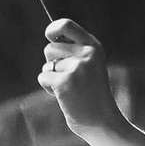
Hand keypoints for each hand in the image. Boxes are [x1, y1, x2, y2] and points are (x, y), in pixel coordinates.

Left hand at [38, 19, 127, 137]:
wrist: (102, 120)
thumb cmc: (91, 94)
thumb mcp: (90, 67)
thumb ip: (74, 52)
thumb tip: (51, 39)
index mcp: (94, 47)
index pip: (67, 25)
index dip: (53, 28)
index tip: (49, 36)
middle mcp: (86, 54)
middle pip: (50, 48)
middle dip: (52, 63)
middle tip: (69, 78)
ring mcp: (76, 67)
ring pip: (46, 65)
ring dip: (52, 78)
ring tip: (70, 88)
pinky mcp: (65, 82)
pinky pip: (43, 78)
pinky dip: (48, 88)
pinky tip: (64, 96)